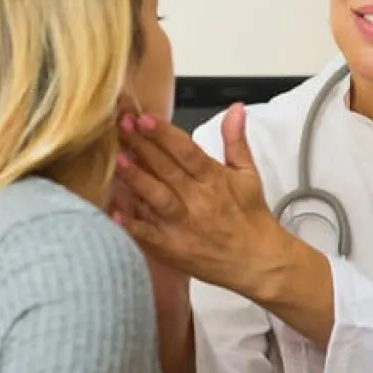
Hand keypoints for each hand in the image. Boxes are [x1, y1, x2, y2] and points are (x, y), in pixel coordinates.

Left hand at [111, 104, 292, 298]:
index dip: (165, 134)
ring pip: (156, 197)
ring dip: (136, 178)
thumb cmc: (251, 218)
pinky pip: (148, 235)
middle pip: (166, 169)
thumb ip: (235, 140)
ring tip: (117, 159)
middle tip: (119, 125)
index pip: (187, 152)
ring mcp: (183, 226)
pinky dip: (131, 225)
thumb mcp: (248, 174)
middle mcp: (198, 201)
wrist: (259, 262)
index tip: (145, 118)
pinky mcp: (173, 248)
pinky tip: (113, 213)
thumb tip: (235, 109)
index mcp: (215, 180)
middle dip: (141, 145)